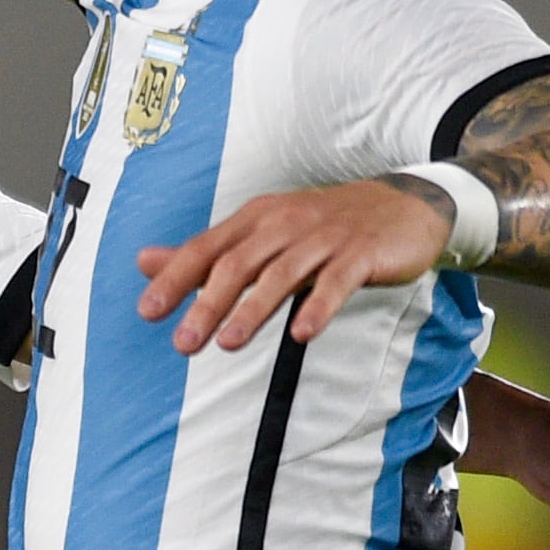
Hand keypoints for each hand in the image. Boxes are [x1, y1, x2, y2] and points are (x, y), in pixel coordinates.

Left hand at [133, 177, 448, 352]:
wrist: (405, 205)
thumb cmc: (323, 226)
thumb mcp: (261, 233)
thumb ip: (206, 253)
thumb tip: (144, 262)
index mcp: (256, 219)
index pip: (206, 249)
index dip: (174, 279)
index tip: (148, 312)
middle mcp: (285, 223)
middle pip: (238, 264)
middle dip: (207, 304)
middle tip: (184, 343)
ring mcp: (324, 237)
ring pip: (281, 274)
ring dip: (253, 310)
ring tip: (228, 344)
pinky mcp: (361, 254)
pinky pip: (336, 282)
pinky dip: (318, 307)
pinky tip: (301, 334)